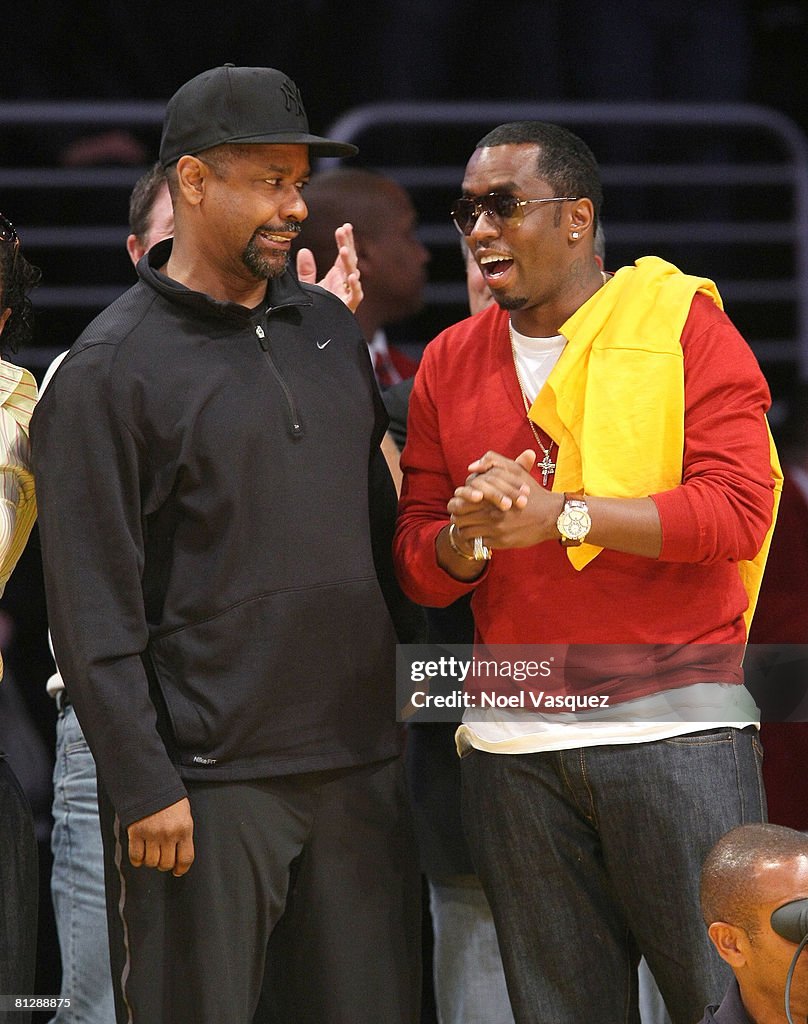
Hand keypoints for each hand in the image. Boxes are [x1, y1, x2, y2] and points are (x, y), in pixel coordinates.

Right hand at [127, 797, 194, 876]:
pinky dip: (137, 859)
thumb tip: (180, 854)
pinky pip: (136, 856)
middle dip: (164, 864)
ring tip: (151, 853)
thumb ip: (183, 832)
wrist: (150, 784)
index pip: (186, 858)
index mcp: (184, 828)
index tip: (177, 871)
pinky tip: (140, 854)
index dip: (181, 869)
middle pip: (166, 863)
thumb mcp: (183, 813)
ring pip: (151, 862)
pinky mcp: (136, 833)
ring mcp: (152, 834)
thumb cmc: (169, 798)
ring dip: (150, 861)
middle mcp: (169, 834)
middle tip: (162, 858)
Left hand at [296, 222, 362, 311]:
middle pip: (349, 260)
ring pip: (352, 274)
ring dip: (348, 262)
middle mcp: (346, 282)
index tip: (344, 227)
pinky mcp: (349, 306)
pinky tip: (352, 276)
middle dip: (347, 244)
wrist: (318, 329)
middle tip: (343, 230)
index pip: (344, 254)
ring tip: (343, 249)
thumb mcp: (308, 286)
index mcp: (338, 275)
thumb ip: (306, 270)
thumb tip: (304, 251)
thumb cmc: (317, 307)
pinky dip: (355, 286)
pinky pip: (355, 295)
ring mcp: (348, 293)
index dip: (345, 241)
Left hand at [447, 449, 561, 549]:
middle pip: (459, 518)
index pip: (460, 501)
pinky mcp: (501, 542)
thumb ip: (493, 462)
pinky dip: (478, 539)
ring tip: (470, 526)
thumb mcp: (515, 471)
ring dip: (466, 529)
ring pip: (466, 532)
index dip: (456, 503)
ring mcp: (496, 529)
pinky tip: (482, 534)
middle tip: (460, 516)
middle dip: (458, 517)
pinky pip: (479, 543)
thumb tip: (471, 468)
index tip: (459, 503)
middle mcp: (491, 513)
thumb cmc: (532, 492)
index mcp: (491, 495)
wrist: (551, 516)